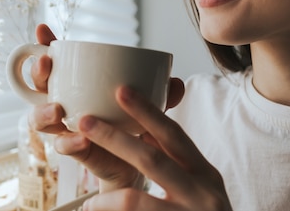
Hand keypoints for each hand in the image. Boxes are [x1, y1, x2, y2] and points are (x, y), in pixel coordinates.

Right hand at [29, 24, 187, 190]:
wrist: (133, 164)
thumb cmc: (132, 124)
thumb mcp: (146, 105)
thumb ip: (160, 94)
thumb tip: (176, 82)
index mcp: (75, 83)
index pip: (54, 60)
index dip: (43, 44)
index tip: (42, 29)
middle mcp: (63, 102)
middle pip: (38, 85)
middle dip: (38, 72)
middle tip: (46, 64)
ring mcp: (64, 127)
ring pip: (39, 118)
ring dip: (43, 112)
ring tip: (57, 110)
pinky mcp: (72, 150)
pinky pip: (62, 146)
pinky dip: (69, 142)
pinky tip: (78, 139)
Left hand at [78, 85, 231, 210]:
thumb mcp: (199, 188)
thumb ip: (175, 163)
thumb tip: (143, 129)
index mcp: (205, 174)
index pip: (173, 135)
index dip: (147, 111)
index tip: (121, 90)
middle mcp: (202, 193)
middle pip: (151, 158)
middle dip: (114, 138)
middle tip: (84, 122)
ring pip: (135, 199)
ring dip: (106, 200)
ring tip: (87, 204)